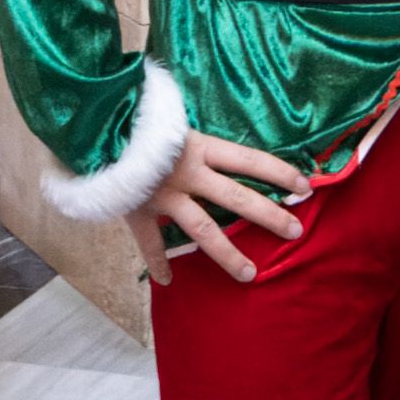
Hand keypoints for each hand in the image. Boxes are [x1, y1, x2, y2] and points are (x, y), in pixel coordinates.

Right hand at [132, 134, 313, 286]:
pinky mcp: (137, 209)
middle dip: (268, 215)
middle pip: (237, 197)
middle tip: (295, 232)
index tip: (306, 186)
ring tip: (249, 274)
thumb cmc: (136, 118)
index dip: (279, 172)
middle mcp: (186, 171)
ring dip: (227, 254)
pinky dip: (158, 262)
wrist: (93, 123)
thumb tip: (220, 144)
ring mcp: (163, 193)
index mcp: (199, 145)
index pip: (249, 160)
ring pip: (203, 229)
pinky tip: (167, 281)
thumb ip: (193, 138)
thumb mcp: (170, 121)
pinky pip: (150, 242)